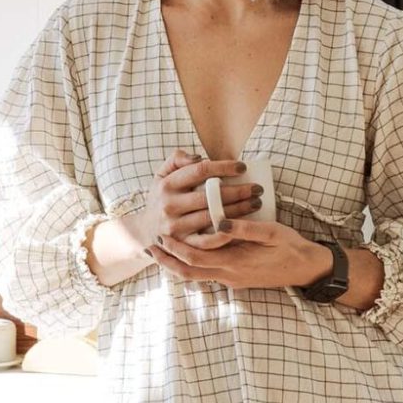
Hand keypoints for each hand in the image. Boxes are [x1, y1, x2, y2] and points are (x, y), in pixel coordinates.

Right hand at [132, 150, 263, 251]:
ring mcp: (175, 228)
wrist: (144, 232)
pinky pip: (208, 242)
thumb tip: (199, 156)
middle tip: (257, 188)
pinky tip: (242, 228)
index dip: (223, 167)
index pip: (199, 171)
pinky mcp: (182, 246)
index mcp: (167, 185)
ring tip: (255, 204)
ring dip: (238, 211)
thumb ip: (177, 159)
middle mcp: (169, 206)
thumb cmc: (161, 198)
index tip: (242, 167)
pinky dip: (226, 235)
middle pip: (210, 196)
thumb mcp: (161, 175)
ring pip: (212, 218)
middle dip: (238, 191)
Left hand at [149, 215, 331, 292]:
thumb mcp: (271, 232)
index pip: (195, 258)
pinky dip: (192, 265)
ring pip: (195, 276)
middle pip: (188, 272)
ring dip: (177, 264)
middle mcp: (229, 275)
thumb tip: (218, 222)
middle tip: (151, 247)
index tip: (161, 235)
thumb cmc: (290, 247)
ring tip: (162, 252)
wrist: (307, 269)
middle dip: (167, 260)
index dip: (175, 248)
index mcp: (234, 262)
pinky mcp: (235, 279)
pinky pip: (206, 274)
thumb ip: (244, 228)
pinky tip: (186, 254)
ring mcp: (231, 280)